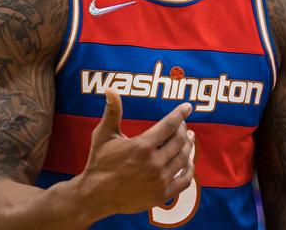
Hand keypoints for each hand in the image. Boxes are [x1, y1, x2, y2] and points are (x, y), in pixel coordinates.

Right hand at [76, 88, 194, 219]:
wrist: (95, 195)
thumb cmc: (99, 162)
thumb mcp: (103, 134)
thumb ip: (112, 111)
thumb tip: (110, 89)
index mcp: (142, 146)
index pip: (169, 125)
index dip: (180, 114)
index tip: (188, 107)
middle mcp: (153, 163)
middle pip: (179, 141)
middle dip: (183, 129)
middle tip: (183, 124)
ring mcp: (159, 180)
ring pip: (183, 159)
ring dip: (188, 146)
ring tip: (188, 138)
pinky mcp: (161, 195)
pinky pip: (184, 181)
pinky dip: (190, 170)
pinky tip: (188, 162)